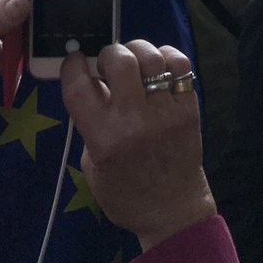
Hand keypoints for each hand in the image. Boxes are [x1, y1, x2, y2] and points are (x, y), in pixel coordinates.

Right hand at [61, 39, 215, 249]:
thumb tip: (92, 83)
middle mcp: (134, 121)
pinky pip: (179, 66)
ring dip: (137, 51)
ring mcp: (165, 112)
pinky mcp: (189, 107)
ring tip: (133, 62)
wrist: (172, 211)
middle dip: (108, 53)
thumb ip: (89, 124)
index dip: (72, 65)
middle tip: (108, 64)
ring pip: (151, 57)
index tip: (75, 60)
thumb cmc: (125, 194)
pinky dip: (166, 57)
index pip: (79, 87)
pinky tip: (158, 67)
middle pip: (120, 60)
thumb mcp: (91, 165)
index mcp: (104, 139)